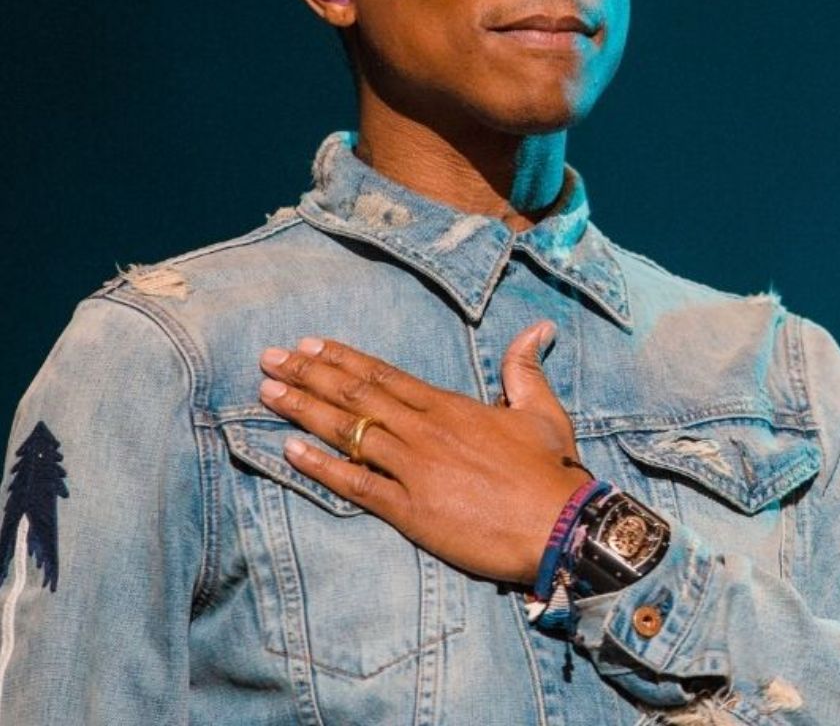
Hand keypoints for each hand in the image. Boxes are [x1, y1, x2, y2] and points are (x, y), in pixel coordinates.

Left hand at [255, 321, 592, 584]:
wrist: (559, 525)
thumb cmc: (552, 470)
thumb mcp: (542, 411)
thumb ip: (524, 368)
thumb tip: (537, 328)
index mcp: (452, 407)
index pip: (385, 374)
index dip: (343, 358)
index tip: (309, 345)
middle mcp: (425, 431)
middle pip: (357, 396)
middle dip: (309, 375)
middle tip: (269, 358)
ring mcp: (414, 470)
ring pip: (349, 432)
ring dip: (303, 410)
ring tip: (267, 392)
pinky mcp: (410, 510)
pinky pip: (355, 484)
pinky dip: (320, 466)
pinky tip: (289, 450)